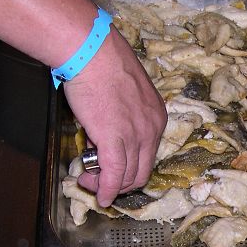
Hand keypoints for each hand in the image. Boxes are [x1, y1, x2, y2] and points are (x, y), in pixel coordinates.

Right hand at [65, 28, 166, 206]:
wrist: (92, 51)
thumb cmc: (102, 65)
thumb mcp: (122, 95)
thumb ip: (118, 119)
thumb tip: (100, 139)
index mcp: (157, 117)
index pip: (148, 155)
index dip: (129, 167)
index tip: (109, 164)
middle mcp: (152, 130)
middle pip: (142, 172)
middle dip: (121, 183)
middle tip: (99, 180)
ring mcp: (136, 136)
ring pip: (128, 176)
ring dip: (108, 186)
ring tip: (89, 181)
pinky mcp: (116, 140)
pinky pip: (115, 174)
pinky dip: (107, 190)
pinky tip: (100, 196)